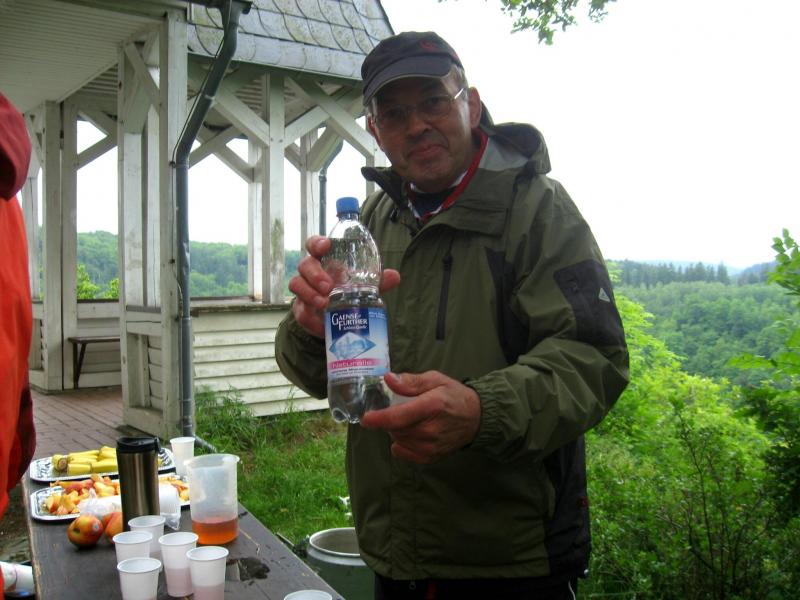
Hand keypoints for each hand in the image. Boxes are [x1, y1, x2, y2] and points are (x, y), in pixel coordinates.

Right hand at [288, 236, 400, 337]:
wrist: (334, 319)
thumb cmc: (346, 293)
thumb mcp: (363, 286)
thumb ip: (377, 281)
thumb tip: (395, 276)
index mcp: (325, 261)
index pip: (314, 245)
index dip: (317, 243)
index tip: (326, 245)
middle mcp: (311, 273)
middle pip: (304, 264)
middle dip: (315, 274)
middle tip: (329, 286)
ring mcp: (304, 291)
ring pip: (296, 284)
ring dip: (309, 293)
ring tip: (324, 304)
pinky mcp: (301, 311)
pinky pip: (300, 312)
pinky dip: (310, 318)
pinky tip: (321, 324)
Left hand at [360, 371, 480, 463]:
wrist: (477, 419)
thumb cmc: (454, 396)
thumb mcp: (435, 380)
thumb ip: (411, 381)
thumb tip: (388, 379)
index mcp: (431, 406)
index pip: (398, 418)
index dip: (378, 419)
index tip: (365, 418)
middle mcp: (430, 430)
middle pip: (395, 429)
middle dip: (390, 418)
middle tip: (401, 408)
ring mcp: (430, 447)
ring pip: (397, 440)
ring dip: (397, 430)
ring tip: (411, 420)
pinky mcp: (430, 458)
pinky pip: (402, 452)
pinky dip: (401, 443)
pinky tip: (410, 434)